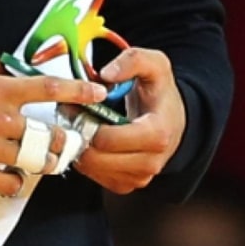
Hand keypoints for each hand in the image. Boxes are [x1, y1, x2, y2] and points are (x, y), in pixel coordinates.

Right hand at [0, 56, 106, 196]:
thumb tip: (10, 70)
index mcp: (1, 92)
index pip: (49, 89)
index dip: (78, 90)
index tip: (97, 93)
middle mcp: (2, 121)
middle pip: (50, 135)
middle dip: (65, 139)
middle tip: (68, 140)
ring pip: (35, 162)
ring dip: (45, 161)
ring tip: (46, 159)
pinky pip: (10, 184)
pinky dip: (16, 182)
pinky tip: (13, 175)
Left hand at [76, 47, 184, 194]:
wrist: (173, 120)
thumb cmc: (161, 92)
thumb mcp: (155, 65)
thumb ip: (132, 60)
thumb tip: (106, 75)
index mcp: (157, 134)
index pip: (108, 140)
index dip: (86, 121)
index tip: (78, 104)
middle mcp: (150, 163)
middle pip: (95, 158)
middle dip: (78, 133)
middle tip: (70, 113)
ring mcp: (138, 177)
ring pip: (92, 169)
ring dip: (78, 146)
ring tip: (79, 123)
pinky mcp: (126, 184)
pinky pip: (94, 176)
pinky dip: (86, 157)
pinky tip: (89, 137)